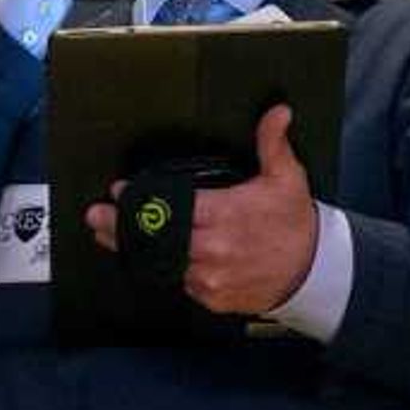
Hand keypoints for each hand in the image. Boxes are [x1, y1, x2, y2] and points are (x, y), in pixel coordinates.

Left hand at [84, 105, 319, 317]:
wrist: (313, 272)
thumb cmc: (295, 225)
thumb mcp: (287, 178)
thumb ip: (273, 143)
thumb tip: (277, 112)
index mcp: (226, 214)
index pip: (171, 206)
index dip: (141, 201)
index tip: (120, 192)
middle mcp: (213, 248)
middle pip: (155, 237)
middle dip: (121, 226)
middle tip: (96, 215)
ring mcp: (209, 277)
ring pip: (161, 263)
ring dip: (135, 249)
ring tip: (107, 235)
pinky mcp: (210, 297)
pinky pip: (178, 283)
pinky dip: (165, 269)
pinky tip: (149, 257)